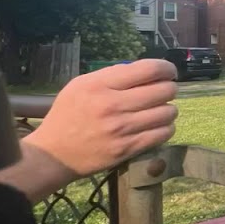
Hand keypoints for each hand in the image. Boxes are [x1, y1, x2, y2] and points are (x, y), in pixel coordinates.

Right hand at [27, 60, 178, 180]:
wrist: (54, 154)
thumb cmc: (69, 114)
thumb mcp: (81, 85)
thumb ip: (113, 75)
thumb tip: (147, 71)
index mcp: (100, 85)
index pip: (149, 69)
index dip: (167, 69)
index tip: (169, 72)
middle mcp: (112, 105)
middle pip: (164, 91)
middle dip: (169, 88)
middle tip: (164, 92)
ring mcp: (121, 129)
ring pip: (168, 113)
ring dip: (168, 110)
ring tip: (159, 110)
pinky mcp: (128, 149)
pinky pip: (163, 134)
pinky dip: (166, 127)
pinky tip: (157, 126)